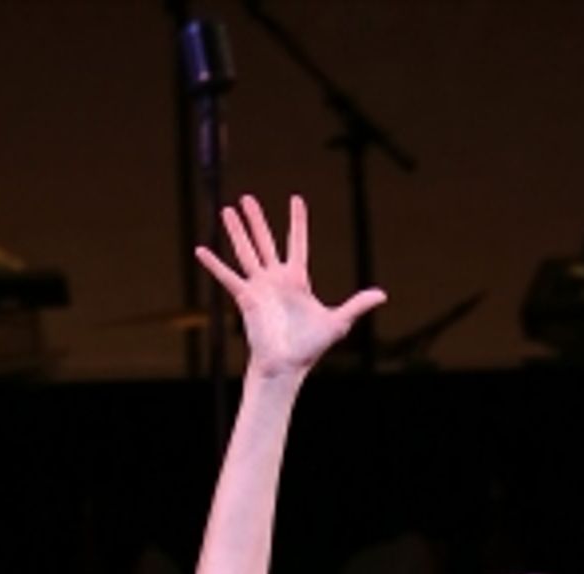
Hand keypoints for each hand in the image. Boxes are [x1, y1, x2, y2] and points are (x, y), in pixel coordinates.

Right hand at [195, 194, 385, 379]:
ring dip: (236, 232)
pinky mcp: (245, 298)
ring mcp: (259, 286)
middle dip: (257, 220)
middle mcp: (276, 279)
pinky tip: (201, 250)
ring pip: (246, 252)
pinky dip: (214, 265)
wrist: (287, 366)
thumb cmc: (310, 347)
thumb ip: (357, 305)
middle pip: (265, 241)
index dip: (297, 221)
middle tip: (247, 198)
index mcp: (297, 279)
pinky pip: (227, 277)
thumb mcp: (338, 323)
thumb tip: (383, 295)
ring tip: (227, 211)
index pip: (297, 242)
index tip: (296, 198)